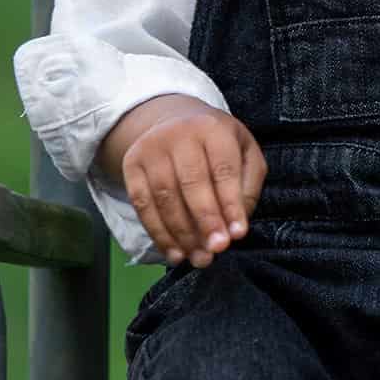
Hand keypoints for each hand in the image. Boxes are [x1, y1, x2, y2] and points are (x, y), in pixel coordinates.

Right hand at [105, 96, 267, 267]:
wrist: (175, 121)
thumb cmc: (218, 145)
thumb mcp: (245, 153)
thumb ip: (248, 186)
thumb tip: (235, 226)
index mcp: (212, 128)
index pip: (223, 170)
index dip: (230, 204)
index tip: (237, 235)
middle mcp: (179, 133)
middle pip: (191, 183)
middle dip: (205, 221)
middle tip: (217, 250)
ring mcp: (151, 148)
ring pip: (164, 197)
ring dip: (182, 234)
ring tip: (200, 258)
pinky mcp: (131, 164)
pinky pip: (142, 204)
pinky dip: (158, 234)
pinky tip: (175, 253)